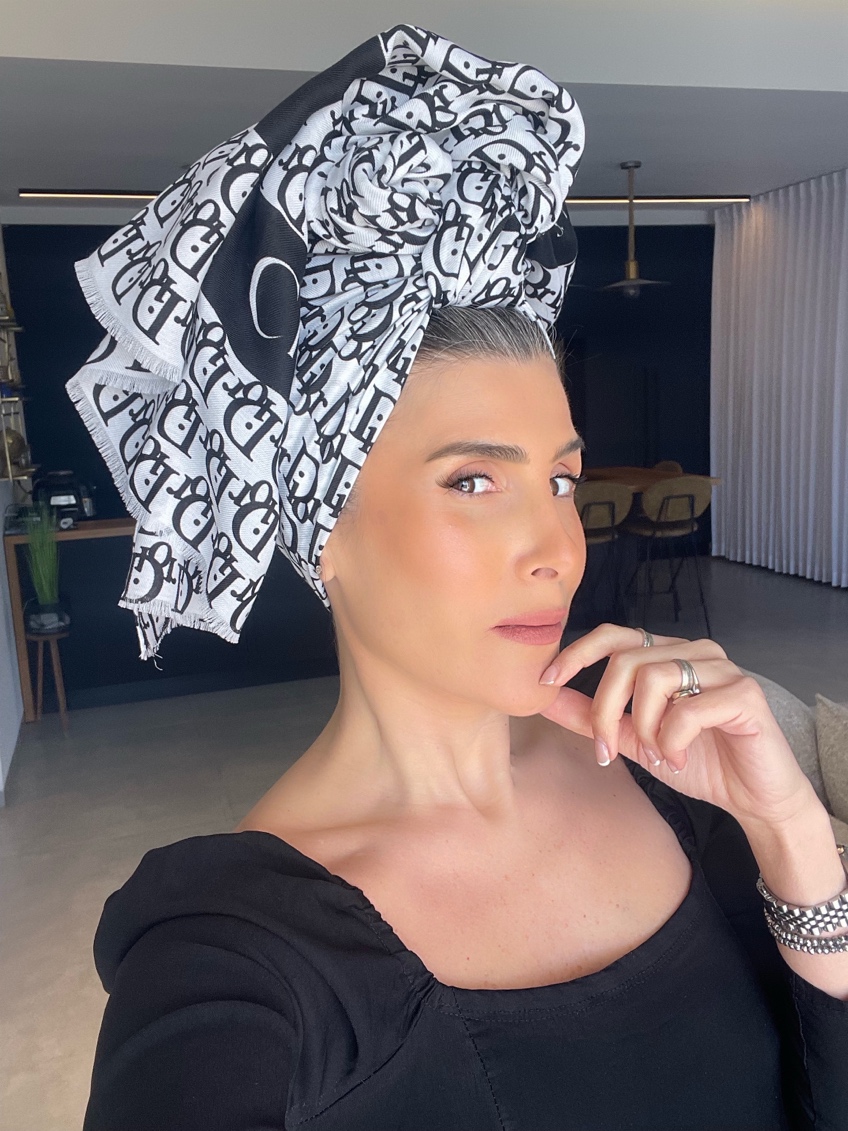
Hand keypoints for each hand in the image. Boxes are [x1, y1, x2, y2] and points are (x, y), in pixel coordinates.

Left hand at [537, 623, 819, 829]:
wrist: (755, 798)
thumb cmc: (698, 762)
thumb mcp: (633, 740)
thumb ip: (591, 717)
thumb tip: (544, 698)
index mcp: (666, 654)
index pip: (613, 635)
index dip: (576, 653)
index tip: (546, 681)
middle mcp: (694, 651)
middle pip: (626, 660)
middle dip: (605, 710)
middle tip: (607, 750)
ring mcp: (722, 668)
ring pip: (654, 678)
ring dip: (644, 728)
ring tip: (657, 754)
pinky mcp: (744, 693)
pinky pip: (688, 709)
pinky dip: (673, 740)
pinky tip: (680, 757)